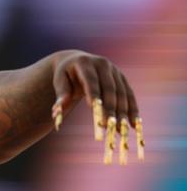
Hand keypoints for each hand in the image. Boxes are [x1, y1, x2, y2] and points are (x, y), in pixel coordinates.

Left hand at [51, 50, 143, 164]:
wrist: (77, 61)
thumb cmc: (66, 75)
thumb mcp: (59, 81)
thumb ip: (61, 96)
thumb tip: (56, 114)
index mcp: (85, 63)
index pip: (90, 81)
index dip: (94, 94)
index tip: (95, 110)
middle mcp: (103, 64)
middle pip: (108, 88)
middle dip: (110, 108)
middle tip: (109, 126)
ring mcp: (115, 70)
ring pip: (122, 93)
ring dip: (123, 112)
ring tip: (121, 129)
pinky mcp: (122, 78)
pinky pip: (129, 95)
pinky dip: (132, 109)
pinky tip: (134, 124)